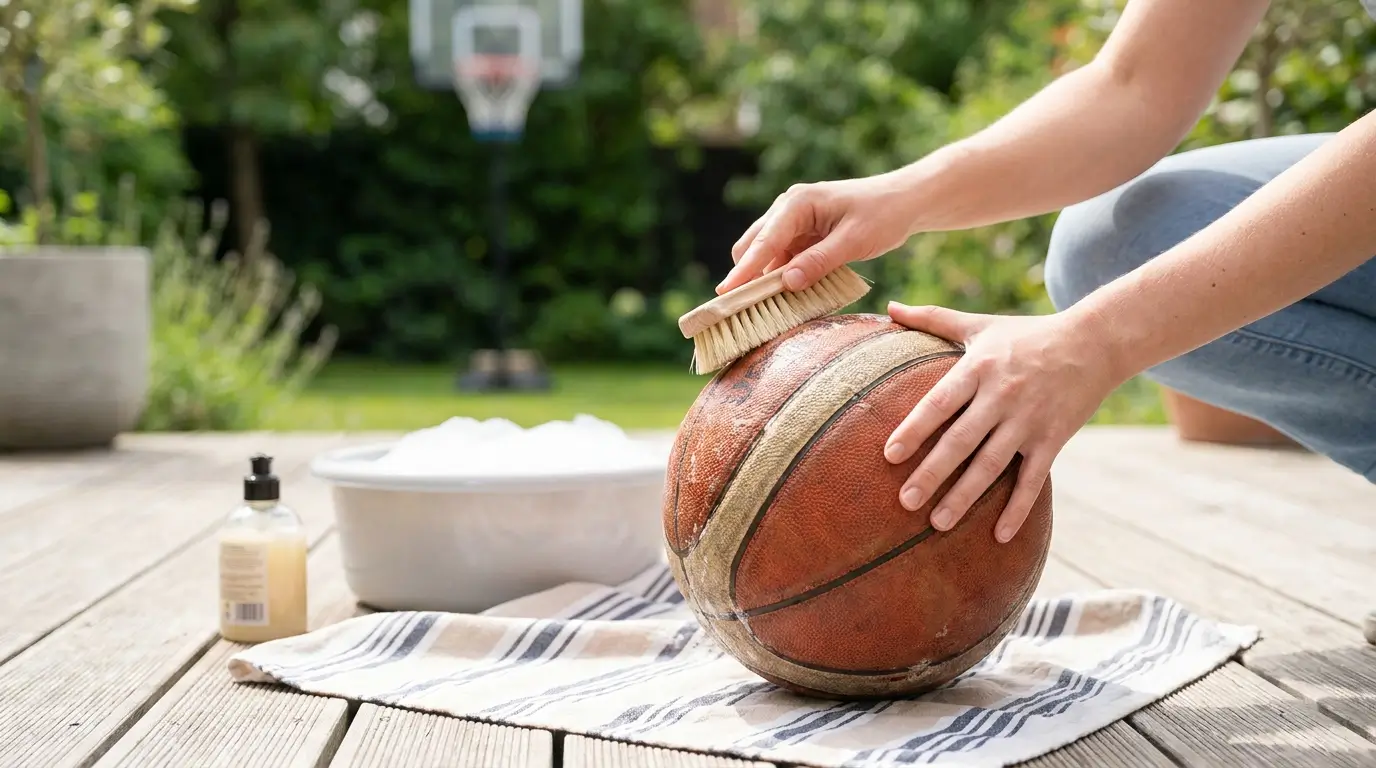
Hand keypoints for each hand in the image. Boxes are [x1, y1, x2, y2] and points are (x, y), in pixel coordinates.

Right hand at [717, 173, 919, 294]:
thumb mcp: (854, 241)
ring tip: (765, 310)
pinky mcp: (801, 235)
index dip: (744, 271)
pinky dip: (782, 278)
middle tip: (742, 311)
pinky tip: (788, 298)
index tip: (725, 295)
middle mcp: (788, 209)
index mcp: (797, 203)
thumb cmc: (883, 215)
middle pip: (753, 247)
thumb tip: (785, 283)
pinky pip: (782, 260)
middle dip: (747, 277)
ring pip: (765, 256)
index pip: (763, 241)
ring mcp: (792, 222)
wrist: (904, 201)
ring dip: (766, 280)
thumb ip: (819, 262)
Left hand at [883, 301, 1126, 541]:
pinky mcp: (1053, 440)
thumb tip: (887, 308)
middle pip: (961, 440)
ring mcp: (1029, 421)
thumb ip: (932, 319)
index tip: (889, 454)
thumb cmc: (1027, 335)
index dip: (914, 428)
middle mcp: (1002, 397)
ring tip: (937, 523)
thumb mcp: (980, 324)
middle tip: (904, 501)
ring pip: (991, 465)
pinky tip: (999, 535)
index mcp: (979, 368)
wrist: (1095, 342)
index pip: (939, 402)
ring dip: (965, 496)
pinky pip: (1032, 479)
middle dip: (932, 473)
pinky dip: (1018, 509)